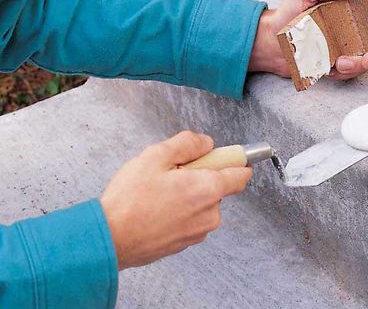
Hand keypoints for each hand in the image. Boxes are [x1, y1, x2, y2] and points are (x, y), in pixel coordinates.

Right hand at [100, 131, 250, 268]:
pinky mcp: (183, 244)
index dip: (234, 160)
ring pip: (202, 203)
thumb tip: (207, 144)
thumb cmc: (130, 200)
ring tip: (158, 193)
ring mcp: (196, 233)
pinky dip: (179, 211)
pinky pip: (190, 219)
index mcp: (208, 190)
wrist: (107, 240)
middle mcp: (209, 215)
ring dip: (188, 194)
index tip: (221, 155)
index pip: (241, 174)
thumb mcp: (157, 155)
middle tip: (172, 173)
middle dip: (200, 176)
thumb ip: (189, 143)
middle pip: (218, 186)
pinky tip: (155, 209)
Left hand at [249, 0, 367, 80]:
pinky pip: (347, 75)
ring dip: (358, 66)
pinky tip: (328, 68)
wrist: (270, 39)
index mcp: (350, 10)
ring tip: (341, 63)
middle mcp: (352, 31)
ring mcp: (345, 50)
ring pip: (365, 63)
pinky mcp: (335, 67)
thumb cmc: (288, 10)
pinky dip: (341, 73)